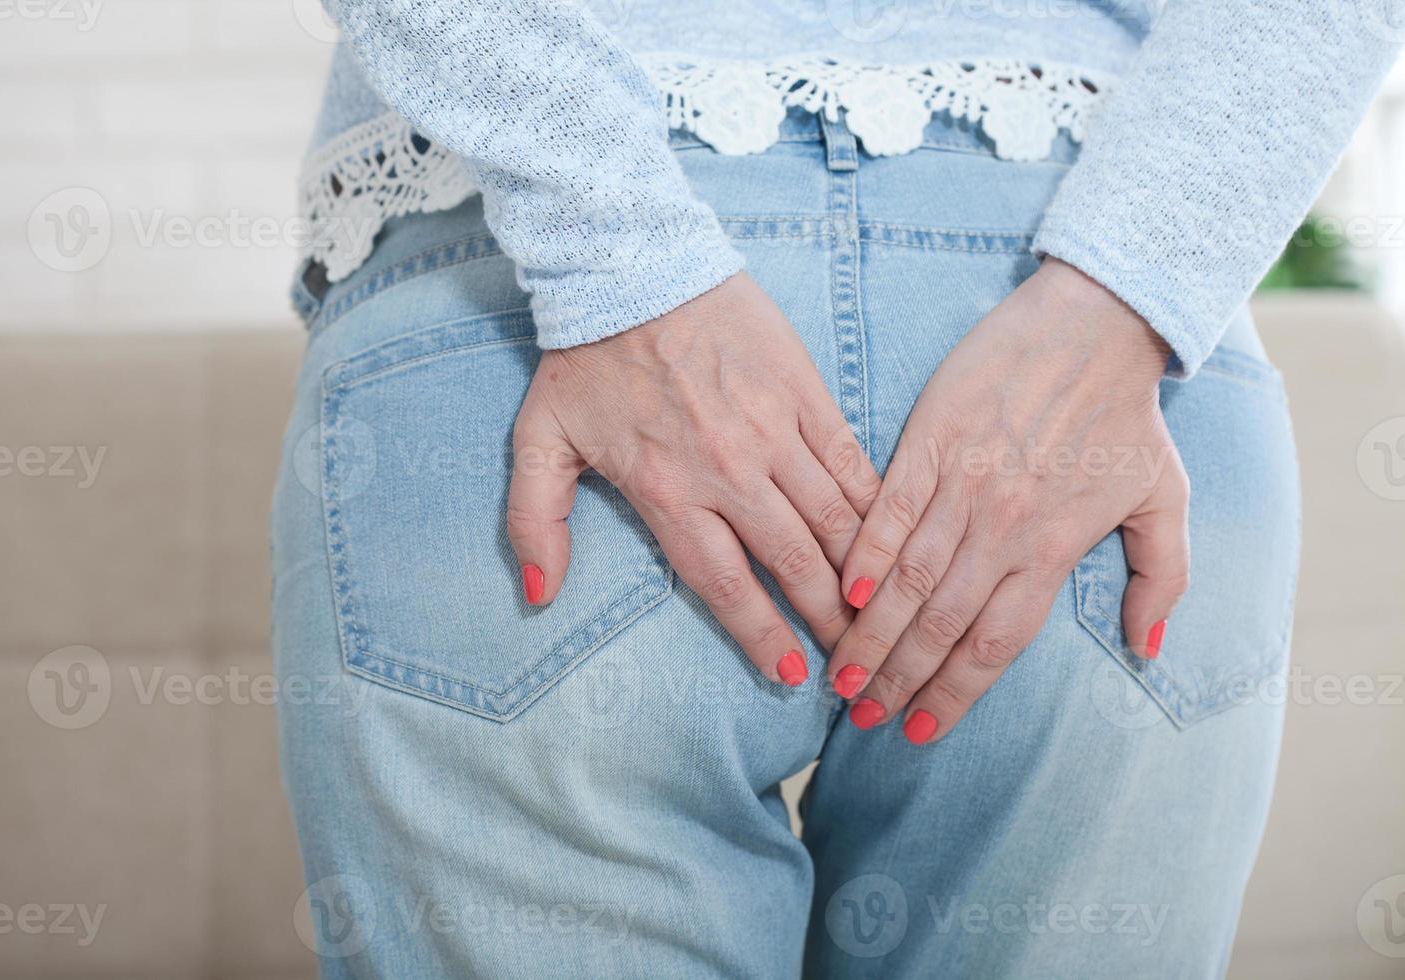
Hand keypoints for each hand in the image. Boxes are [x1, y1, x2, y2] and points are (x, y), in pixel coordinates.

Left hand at [507, 272, 881, 684]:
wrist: (632, 264)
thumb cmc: (585, 357)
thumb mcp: (538, 440)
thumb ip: (534, 522)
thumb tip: (539, 594)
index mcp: (667, 489)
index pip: (725, 584)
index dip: (762, 637)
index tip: (791, 677)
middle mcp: (728, 469)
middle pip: (794, 562)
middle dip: (828, 620)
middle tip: (853, 659)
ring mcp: (774, 429)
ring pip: (833, 519)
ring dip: (861, 572)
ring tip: (879, 612)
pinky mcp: (803, 391)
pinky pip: (850, 460)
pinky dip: (872, 504)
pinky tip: (888, 536)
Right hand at [828, 258, 1188, 740]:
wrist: (1096, 323)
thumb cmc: (1131, 413)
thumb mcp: (1165, 498)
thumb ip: (1161, 578)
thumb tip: (1149, 647)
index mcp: (1051, 549)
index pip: (994, 643)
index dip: (955, 694)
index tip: (921, 732)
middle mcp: (1002, 528)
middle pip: (942, 622)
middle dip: (898, 678)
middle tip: (860, 716)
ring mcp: (962, 485)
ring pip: (908, 577)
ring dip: (871, 633)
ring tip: (840, 674)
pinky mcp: (929, 443)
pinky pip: (890, 511)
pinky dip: (864, 554)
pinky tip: (843, 593)